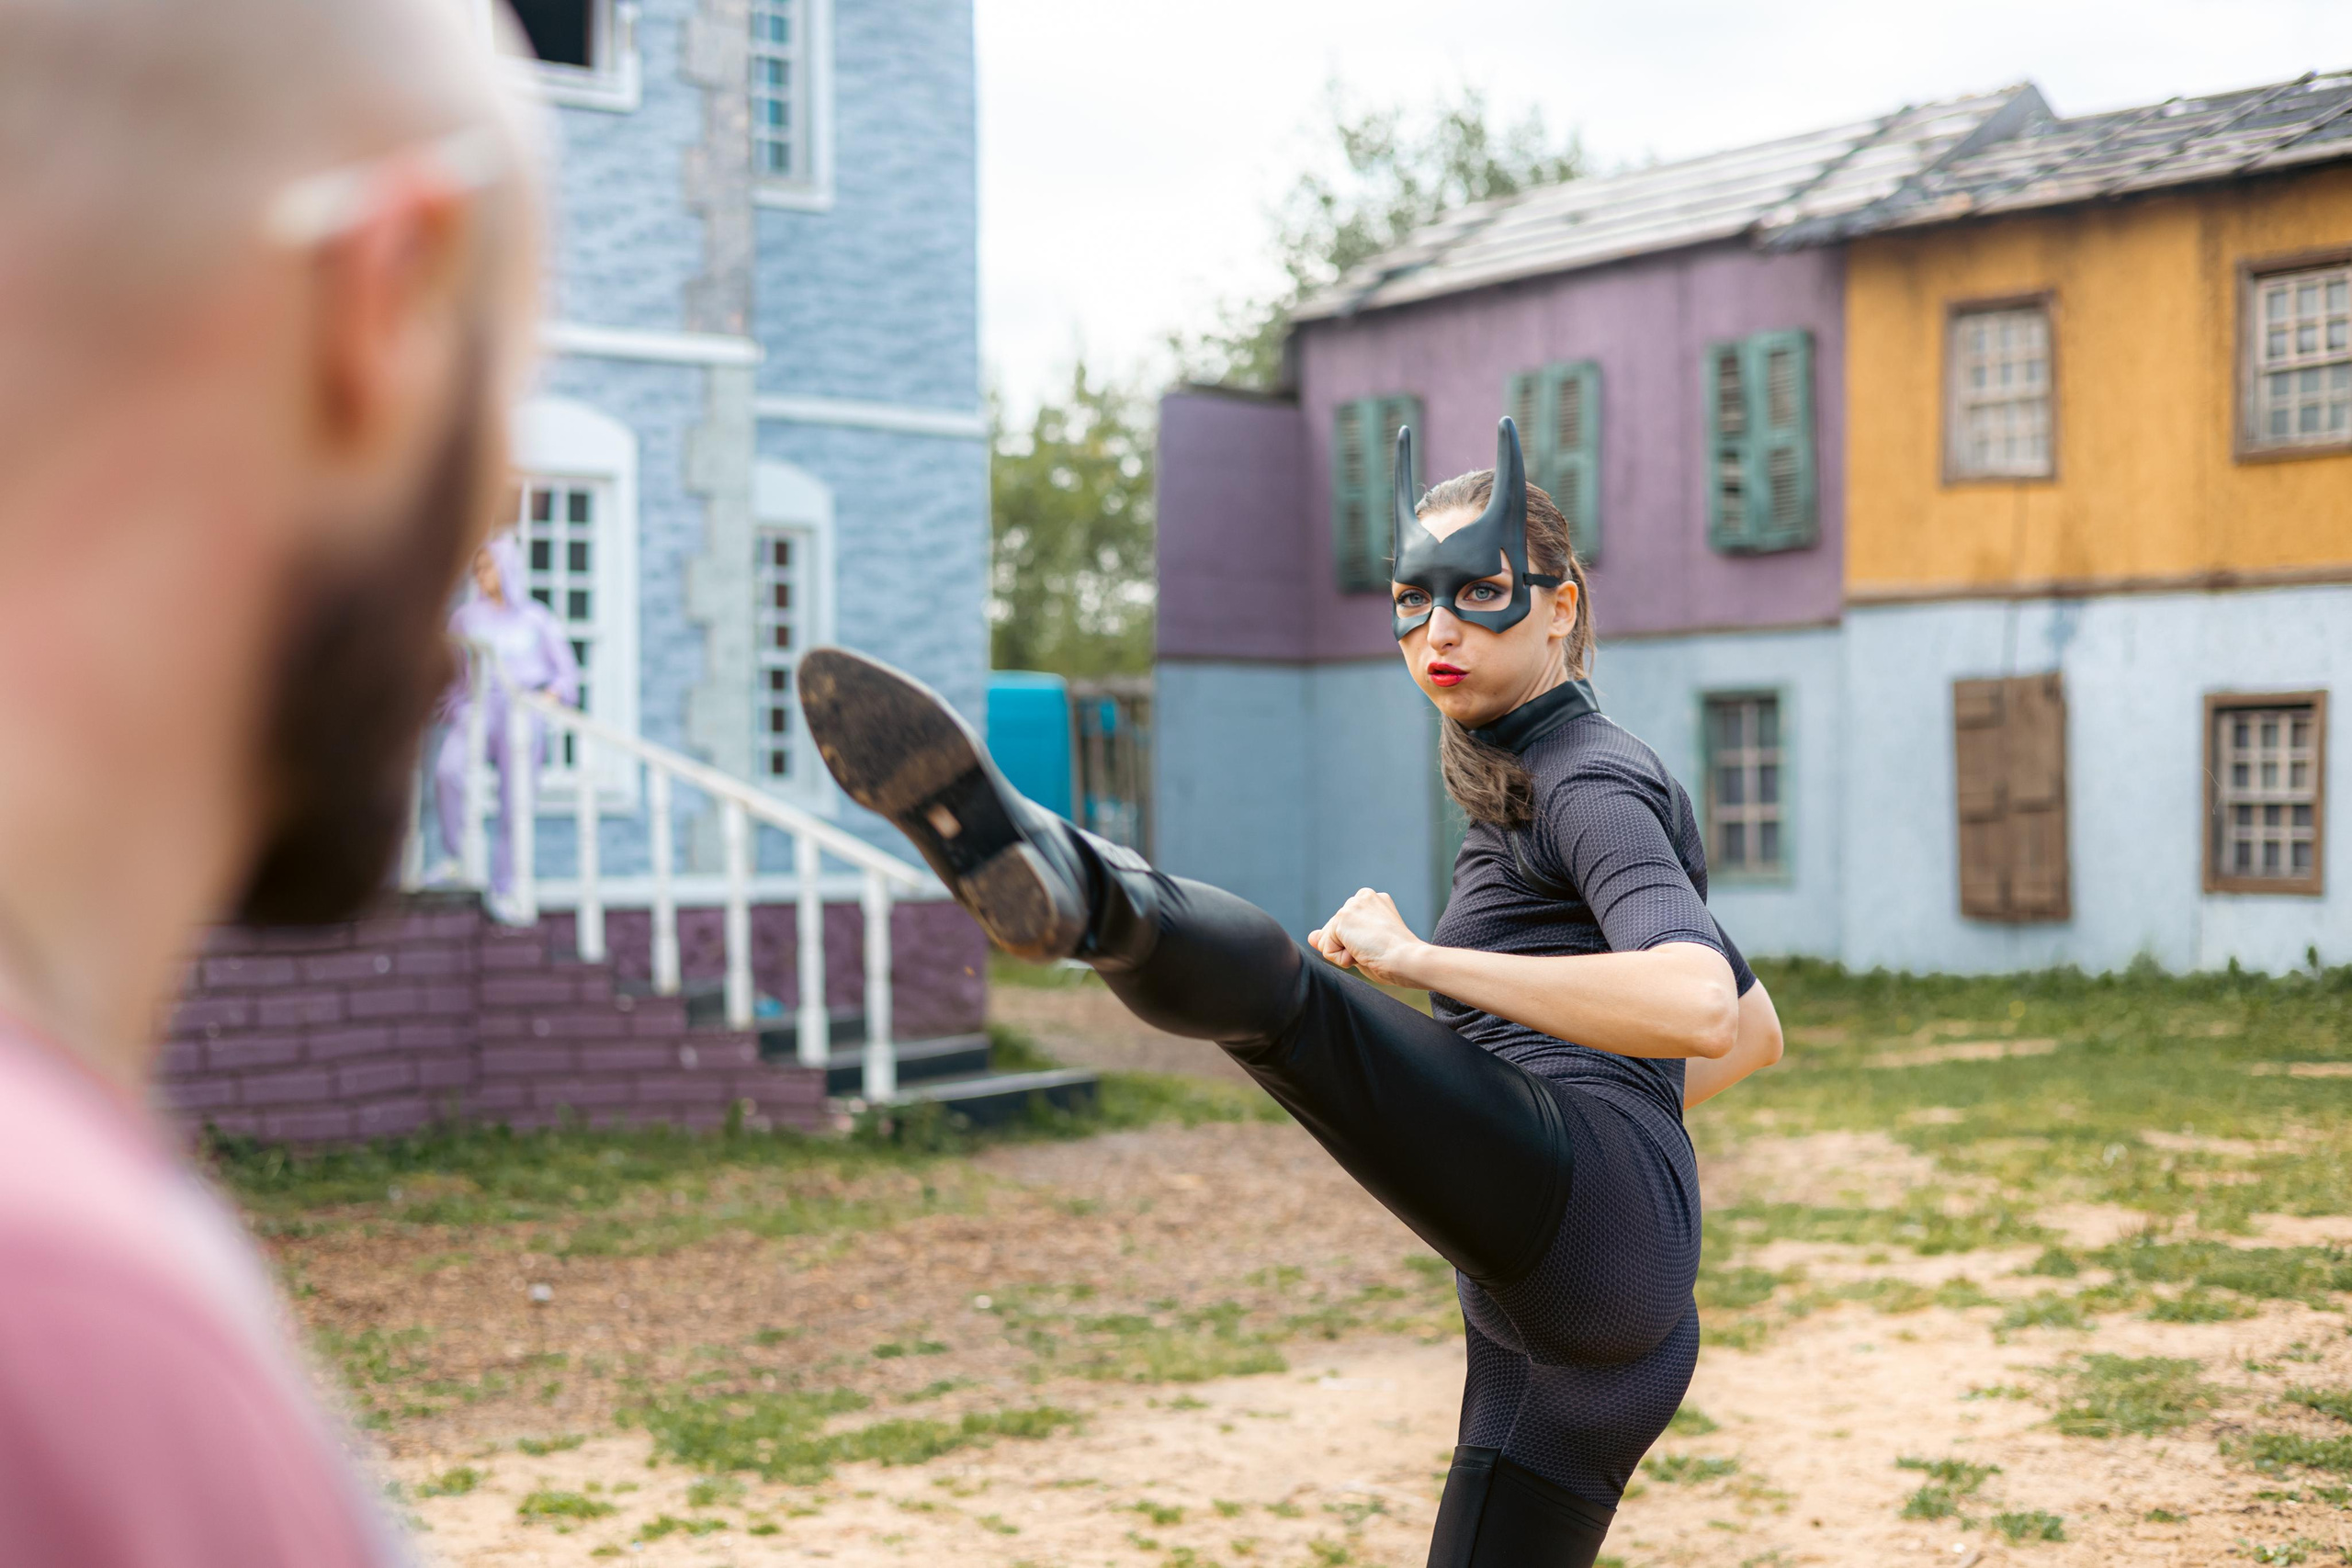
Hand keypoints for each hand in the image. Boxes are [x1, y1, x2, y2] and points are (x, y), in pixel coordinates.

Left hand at [1308, 888, 1426, 986]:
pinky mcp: (1342, 918)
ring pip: (1329, 939)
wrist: (1409, 960)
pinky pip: (1327, 949)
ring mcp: (1352, 905)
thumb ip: (1337, 939)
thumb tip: (1311, 937)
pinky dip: (1342, 959)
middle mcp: (1363, 896)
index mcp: (1374, 901)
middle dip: (1349, 947)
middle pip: (1335, 931)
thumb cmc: (1396, 959)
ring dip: (1346, 953)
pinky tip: (1363, 952)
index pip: (1347, 928)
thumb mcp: (1364, 947)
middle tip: (1377, 949)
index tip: (1383, 944)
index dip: (1359, 945)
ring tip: (1372, 949)